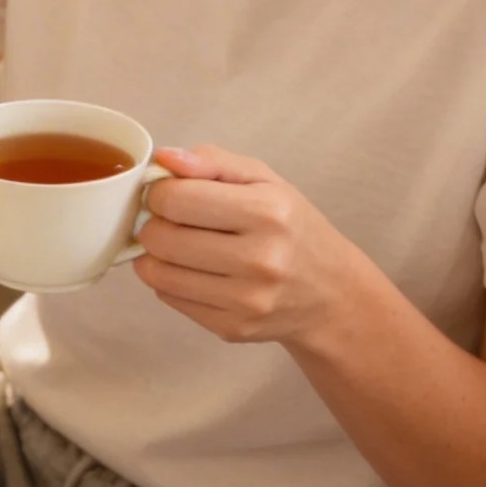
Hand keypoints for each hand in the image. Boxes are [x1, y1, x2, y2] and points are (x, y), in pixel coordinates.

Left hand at [132, 144, 359, 344]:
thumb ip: (212, 162)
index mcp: (267, 212)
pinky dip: (169, 281)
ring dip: (154, 255)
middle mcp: (259, 260)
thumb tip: (164, 158)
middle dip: (153, 224)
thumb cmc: (291, 227)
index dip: (159, 192)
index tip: (168, 194)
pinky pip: (169, 299)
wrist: (332, 294)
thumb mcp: (263, 180)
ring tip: (176, 244)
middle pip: (161, 238)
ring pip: (158, 273)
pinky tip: (192, 271)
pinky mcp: (232, 328)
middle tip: (169, 220)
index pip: (176, 199)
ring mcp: (246, 300)